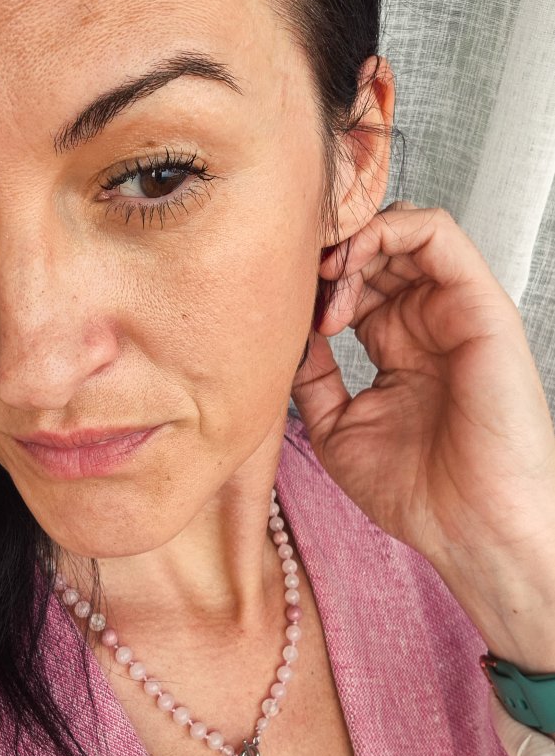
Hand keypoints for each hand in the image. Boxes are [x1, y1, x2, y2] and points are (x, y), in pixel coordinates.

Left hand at [291, 203, 554, 667]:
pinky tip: (349, 261)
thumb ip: (311, 377)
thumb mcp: (337, 428)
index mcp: (396, 348)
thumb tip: (283, 334)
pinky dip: (387, 228)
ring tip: (322, 277)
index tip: (276, 305)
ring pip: (401, 230)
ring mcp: (452, 310)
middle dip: (324, 255)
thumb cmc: (416, 492)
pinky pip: (437, 233)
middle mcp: (425, 322)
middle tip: (297, 286)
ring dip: (351, 239)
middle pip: (372, 250)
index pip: (351, 283)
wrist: (470, 527)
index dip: (309, 282)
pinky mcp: (478, 303)